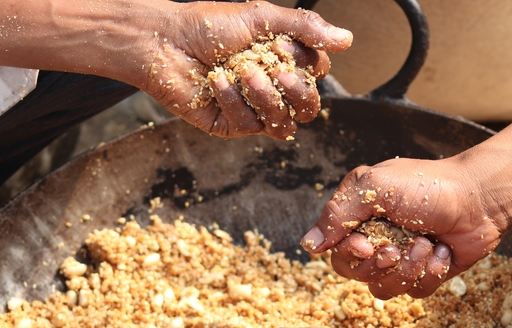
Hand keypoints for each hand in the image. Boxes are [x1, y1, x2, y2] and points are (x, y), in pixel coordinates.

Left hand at [136, 1, 352, 139]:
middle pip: (308, 108)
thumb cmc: (208, 25)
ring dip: (265, 97)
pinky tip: (216, 79)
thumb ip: (304, 27)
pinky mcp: (229, 126)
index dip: (307, 64)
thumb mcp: (261, 17)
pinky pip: (248, 124)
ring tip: (244, 72)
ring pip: (282, 123)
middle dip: (297, 91)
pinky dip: (233, 100)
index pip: (317, 75)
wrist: (164, 41)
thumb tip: (347, 39)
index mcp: (283, 62)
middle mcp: (271, 89)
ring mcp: (252, 111)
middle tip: (279, 71)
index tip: (281, 43)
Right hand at [300, 116, 511, 298]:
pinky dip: (430, 273)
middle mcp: (376, 242)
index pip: (336, 255)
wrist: (479, 199)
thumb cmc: (427, 185)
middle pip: (359, 276)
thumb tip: (307, 245)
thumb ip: (337, 213)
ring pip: (386, 289)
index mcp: (359, 220)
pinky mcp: (425, 275)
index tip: (367, 243)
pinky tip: (442, 252)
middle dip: (382, 264)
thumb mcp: (374, 187)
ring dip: (409, 267)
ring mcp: (401, 261)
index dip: (350, 256)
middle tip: (399, 246)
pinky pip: (415, 292)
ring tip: (427, 243)